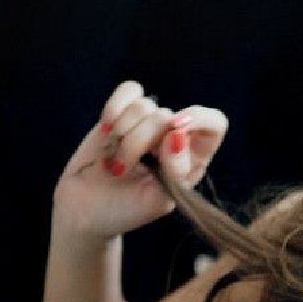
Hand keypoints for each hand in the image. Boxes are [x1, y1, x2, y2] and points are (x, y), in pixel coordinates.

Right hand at [52, 80, 228, 241]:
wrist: (87, 211)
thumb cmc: (126, 210)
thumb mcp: (157, 201)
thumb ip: (175, 173)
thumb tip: (177, 135)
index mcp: (194, 159)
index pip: (215, 123)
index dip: (199, 119)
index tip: (174, 132)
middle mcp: (175, 138)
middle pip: (166, 116)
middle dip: (138, 142)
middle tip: (120, 170)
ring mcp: (149, 123)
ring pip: (144, 106)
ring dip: (122, 134)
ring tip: (111, 160)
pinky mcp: (124, 112)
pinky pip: (129, 90)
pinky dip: (116, 106)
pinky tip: (107, 129)